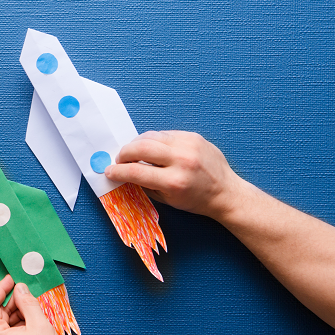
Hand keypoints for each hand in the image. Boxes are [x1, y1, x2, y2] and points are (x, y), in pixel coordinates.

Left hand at [0, 275, 71, 334]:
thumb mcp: (39, 324)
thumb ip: (27, 302)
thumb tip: (19, 288)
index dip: (1, 289)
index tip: (11, 279)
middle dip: (11, 304)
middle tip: (27, 295)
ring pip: (0, 327)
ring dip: (15, 316)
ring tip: (33, 311)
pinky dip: (15, 328)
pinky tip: (30, 325)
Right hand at [104, 130, 244, 219]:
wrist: (225, 192)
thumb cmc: (195, 200)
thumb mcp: (167, 199)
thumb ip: (144, 184)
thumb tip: (124, 173)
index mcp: (174, 181)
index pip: (136, 171)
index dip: (118, 171)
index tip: (109, 171)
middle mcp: (182, 160)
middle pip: (141, 147)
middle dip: (124, 153)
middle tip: (120, 160)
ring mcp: (188, 145)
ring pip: (151, 136)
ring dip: (137, 144)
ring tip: (134, 153)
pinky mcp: (193, 136)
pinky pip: (165, 134)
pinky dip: (154, 141)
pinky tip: (153, 149)